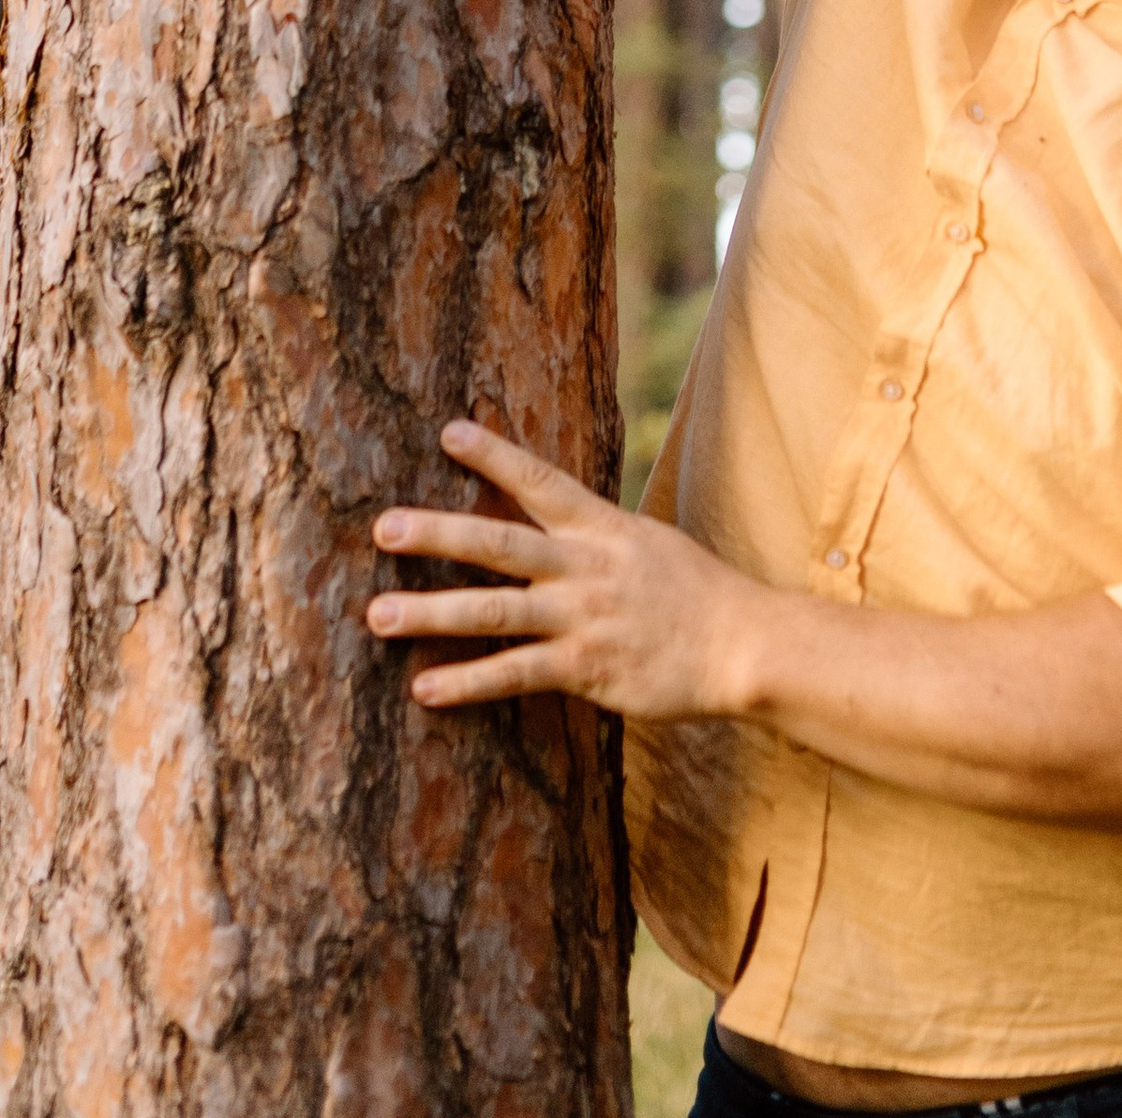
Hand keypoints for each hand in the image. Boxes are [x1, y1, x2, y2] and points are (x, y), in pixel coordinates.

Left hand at [369, 418, 775, 718]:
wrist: (742, 643)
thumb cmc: (693, 591)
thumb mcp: (644, 542)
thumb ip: (593, 533)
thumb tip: (552, 515)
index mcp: (600, 526)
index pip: (539, 480)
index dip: (494, 456)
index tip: (449, 432)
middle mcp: (584, 566)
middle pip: (498, 543)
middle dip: (437, 534)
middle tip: (383, 528)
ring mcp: (582, 617)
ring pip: (494, 610)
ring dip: (431, 613)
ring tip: (378, 615)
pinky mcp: (586, 668)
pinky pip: (516, 674)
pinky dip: (468, 682)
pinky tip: (425, 689)